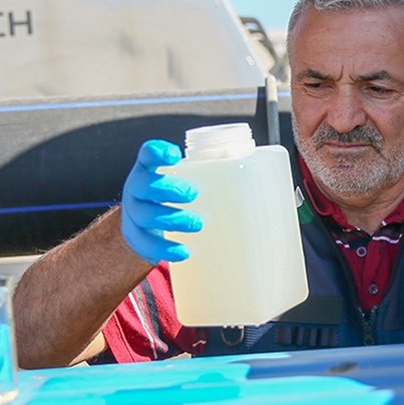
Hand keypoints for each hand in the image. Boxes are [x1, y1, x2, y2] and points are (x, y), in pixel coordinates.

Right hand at [120, 140, 201, 264]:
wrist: (142, 227)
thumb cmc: (173, 197)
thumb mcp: (183, 180)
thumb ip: (211, 175)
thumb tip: (269, 181)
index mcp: (149, 169)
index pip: (148, 154)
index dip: (158, 152)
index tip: (175, 155)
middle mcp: (137, 189)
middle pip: (144, 186)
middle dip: (169, 189)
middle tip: (194, 194)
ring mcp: (134, 214)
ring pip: (146, 215)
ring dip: (172, 220)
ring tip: (197, 224)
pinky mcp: (137, 238)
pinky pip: (147, 244)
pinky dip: (166, 248)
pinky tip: (184, 251)